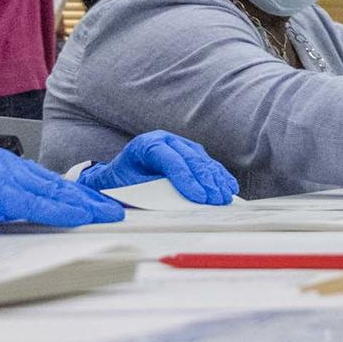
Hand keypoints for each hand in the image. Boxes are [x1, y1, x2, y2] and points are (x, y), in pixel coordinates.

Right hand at [0, 144, 123, 240]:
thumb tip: (5, 219)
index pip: (38, 177)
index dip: (65, 190)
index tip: (87, 200)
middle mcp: (0, 162)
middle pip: (51, 181)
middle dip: (82, 196)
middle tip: (109, 206)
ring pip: (50, 190)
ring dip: (81, 204)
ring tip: (106, 213)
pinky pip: (37, 203)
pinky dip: (62, 211)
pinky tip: (82, 217)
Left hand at [77, 131, 238, 204]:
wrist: (114, 176)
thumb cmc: (120, 184)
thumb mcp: (129, 188)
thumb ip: (152, 192)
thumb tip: (177, 202)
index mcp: (146, 145)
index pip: (171, 160)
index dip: (186, 179)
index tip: (198, 197)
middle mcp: (164, 139)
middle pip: (190, 159)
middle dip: (205, 181)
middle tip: (216, 200)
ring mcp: (178, 143)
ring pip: (201, 159)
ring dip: (215, 179)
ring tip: (224, 196)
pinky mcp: (188, 151)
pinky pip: (206, 161)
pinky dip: (217, 174)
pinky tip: (228, 185)